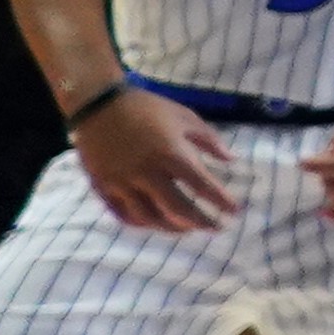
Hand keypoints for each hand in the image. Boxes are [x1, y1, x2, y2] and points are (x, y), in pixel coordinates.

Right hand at [72, 88, 237, 232]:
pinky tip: (154, 222)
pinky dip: (142, 223)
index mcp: (171, 153)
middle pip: (177, 209)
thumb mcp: (184, 117)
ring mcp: (123, 183)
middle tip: (215, 228)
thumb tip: (231, 159)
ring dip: (172, 228)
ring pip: (150, 217)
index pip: (201, 185)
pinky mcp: (103, 188)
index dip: (220, 200)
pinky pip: (123, 215)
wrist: (99, 105)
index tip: (235, 211)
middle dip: (200, 222)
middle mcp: (147, 173)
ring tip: (187, 229)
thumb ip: (209, 140)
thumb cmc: (147, 108)